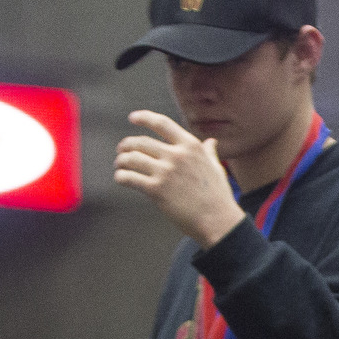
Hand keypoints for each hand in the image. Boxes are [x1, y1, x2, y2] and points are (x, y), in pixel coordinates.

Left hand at [115, 111, 246, 246]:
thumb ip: (209, 153)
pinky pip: (130, 178)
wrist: (218, 220)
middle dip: (127, 145)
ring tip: (120, 164)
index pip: (162, 124)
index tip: (133, 118)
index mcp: (191, 146)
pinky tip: (120, 178)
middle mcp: (176, 155)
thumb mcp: (217, 168)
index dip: (144, 118)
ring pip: (132, 159)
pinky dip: (121, 176)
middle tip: (122, 149)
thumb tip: (211, 143)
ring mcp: (165, 172)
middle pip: (141, 142)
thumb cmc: (218, 196)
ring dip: (121, 161)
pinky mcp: (156, 190)